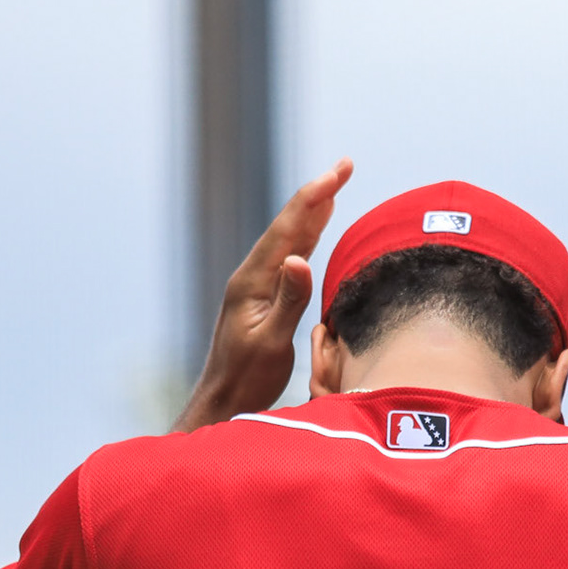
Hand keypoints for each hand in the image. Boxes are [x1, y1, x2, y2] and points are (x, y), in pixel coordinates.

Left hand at [172, 158, 354, 431]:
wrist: (223, 402)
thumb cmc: (247, 380)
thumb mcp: (271, 343)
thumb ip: (288, 301)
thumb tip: (300, 258)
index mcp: (253, 280)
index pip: (289, 228)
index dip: (316, 196)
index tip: (341, 171)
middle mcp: (252, 276)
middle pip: (289, 225)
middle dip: (317, 193)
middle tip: (344, 166)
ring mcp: (256, 287)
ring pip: (289, 239)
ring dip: (312, 212)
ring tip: (332, 189)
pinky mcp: (262, 298)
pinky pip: (288, 258)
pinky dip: (306, 238)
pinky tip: (314, 233)